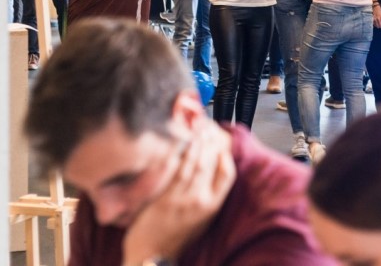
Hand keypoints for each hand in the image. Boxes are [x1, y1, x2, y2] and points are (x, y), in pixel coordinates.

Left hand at [121, 124, 234, 265]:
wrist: (153, 258)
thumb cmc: (174, 241)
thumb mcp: (200, 223)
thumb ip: (206, 201)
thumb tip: (208, 180)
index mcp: (211, 208)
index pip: (227, 176)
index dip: (226, 157)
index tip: (223, 145)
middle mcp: (199, 201)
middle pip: (209, 164)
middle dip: (210, 142)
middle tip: (207, 127)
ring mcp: (182, 199)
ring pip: (193, 163)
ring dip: (195, 143)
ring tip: (196, 129)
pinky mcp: (164, 198)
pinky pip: (173, 170)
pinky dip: (177, 154)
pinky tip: (178, 144)